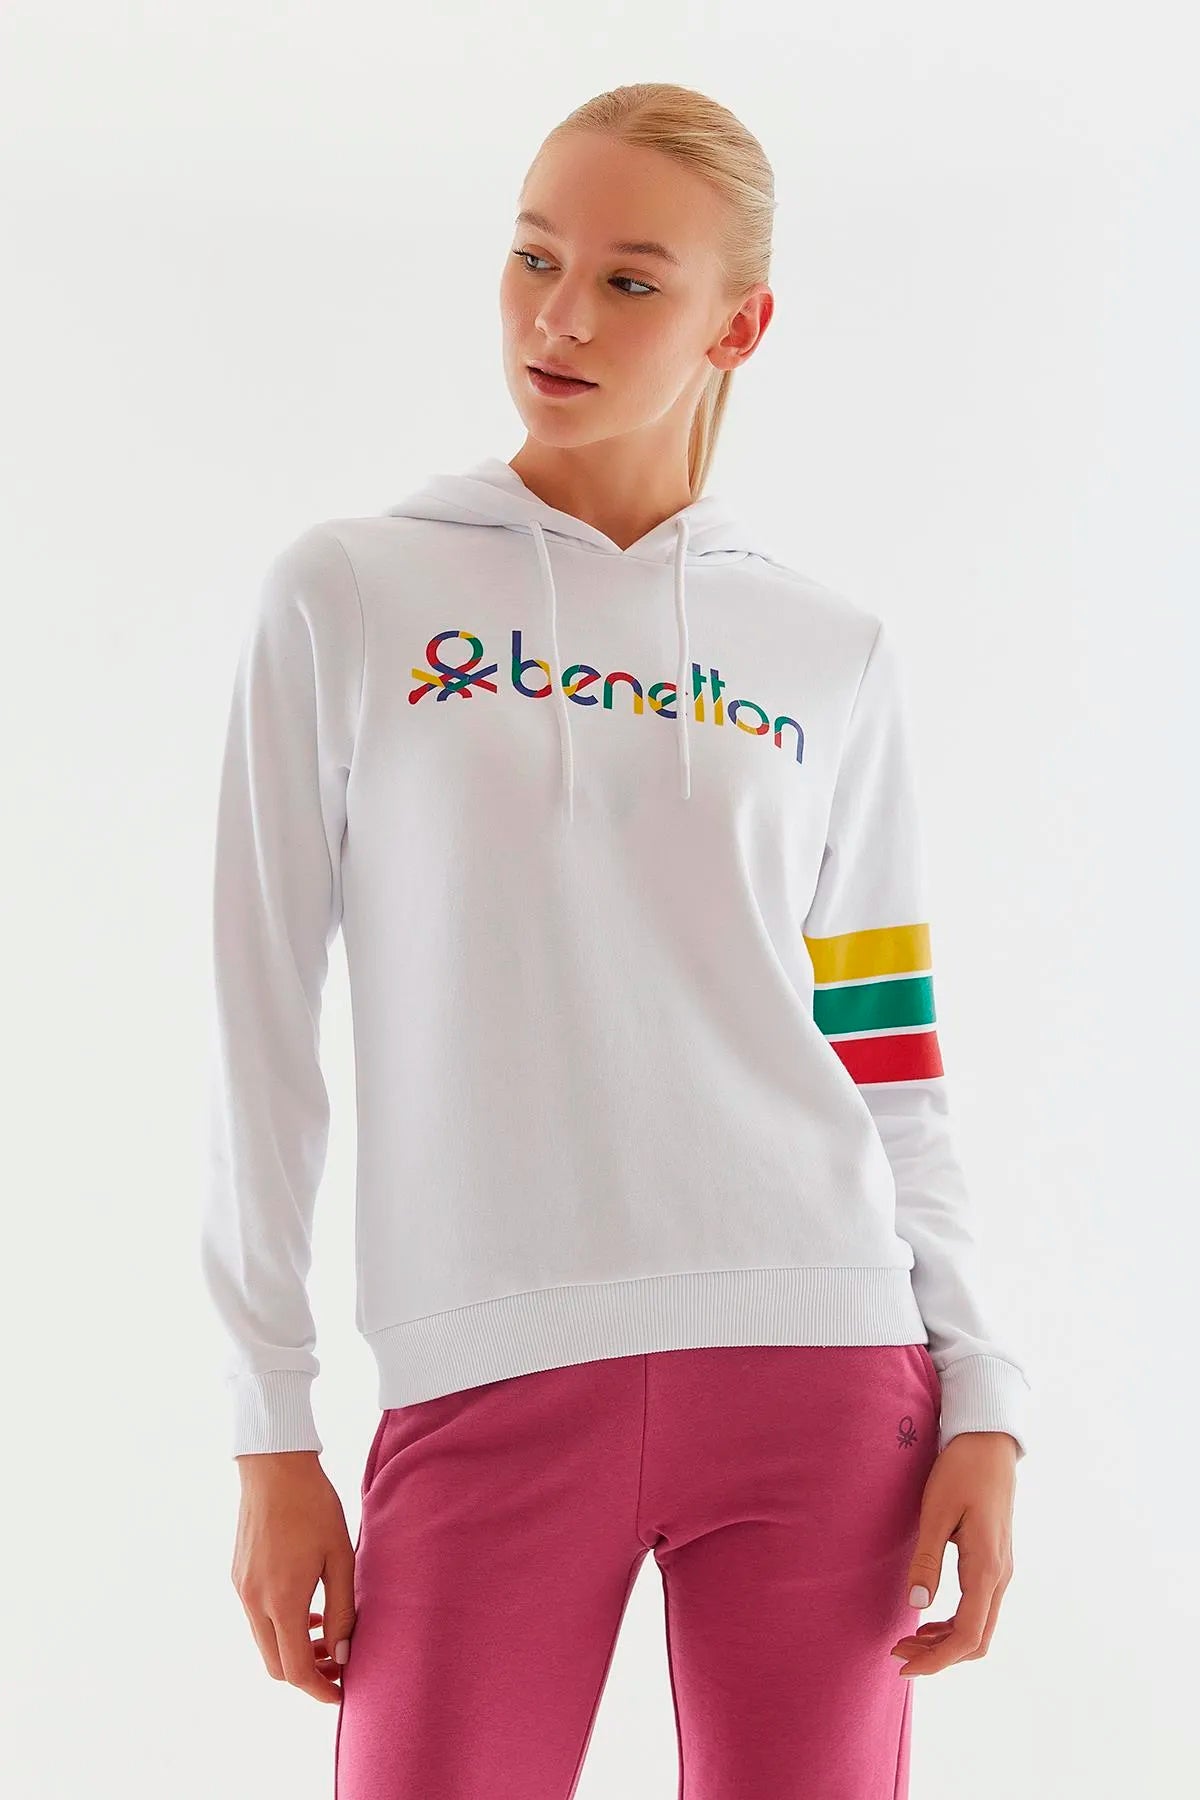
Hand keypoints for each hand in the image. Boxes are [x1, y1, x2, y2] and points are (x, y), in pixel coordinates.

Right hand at [231, 1452, 357, 1704]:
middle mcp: (254, 1602)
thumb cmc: (314, 1506)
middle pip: (276, 1665)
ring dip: (293, 1649)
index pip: (296, 1670)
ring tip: (326, 1632)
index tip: (343, 1693)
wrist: (274, 1467)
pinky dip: (280, 1626)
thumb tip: (343, 1654)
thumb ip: (343, 1610)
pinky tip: (307, 1606)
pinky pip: (256, 1619)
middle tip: (339, 1663)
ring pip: (264, 1643)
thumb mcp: (340, 1557)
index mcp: (281, 1601)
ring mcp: (241, 1589)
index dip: (320, 1689)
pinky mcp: (237, 1576)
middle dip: (308, 1673)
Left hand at [890, 1431, 1017, 1677]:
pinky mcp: (996, 1563)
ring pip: (980, 1627)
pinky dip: (954, 1624)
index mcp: (987, 1568)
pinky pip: (979, 1608)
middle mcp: (1000, 1576)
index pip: (966, 1635)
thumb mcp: (937, 1511)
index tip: (903, 1665)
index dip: (936, 1659)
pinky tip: (928, 1618)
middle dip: (938, 1656)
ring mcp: (1001, 1571)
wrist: (989, 1443)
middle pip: (976, 1640)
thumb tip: (916, 1606)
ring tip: (908, 1639)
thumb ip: (928, 1560)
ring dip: (946, 1642)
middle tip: (898, 1653)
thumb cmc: (961, 1470)